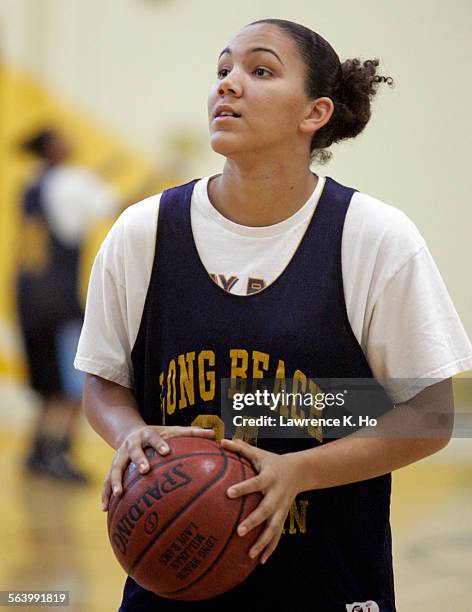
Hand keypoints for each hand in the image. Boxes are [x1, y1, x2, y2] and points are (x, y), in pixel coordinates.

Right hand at [102, 425, 214, 510]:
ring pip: (115, 467)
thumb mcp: (172, 431)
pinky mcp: (112, 467)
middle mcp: (131, 444)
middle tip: (145, 470)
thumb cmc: (157, 436)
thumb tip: (214, 434)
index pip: (154, 437)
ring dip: (115, 480)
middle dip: (138, 460)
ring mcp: (119, 456)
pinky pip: (106, 481)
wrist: (129, 432)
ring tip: (119, 494)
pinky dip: (105, 494)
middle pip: (133, 451)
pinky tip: (105, 509)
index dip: (159, 443)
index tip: (167, 451)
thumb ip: (192, 433)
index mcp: (147, 434)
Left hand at [219, 439, 299, 564]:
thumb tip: (220, 440)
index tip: (229, 493)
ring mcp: (282, 508)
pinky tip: (260, 561)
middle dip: (254, 521)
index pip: (255, 483)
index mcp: (270, 477)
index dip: (243, 488)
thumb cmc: (272, 461)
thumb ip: (240, 448)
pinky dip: (270, 548)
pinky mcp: (284, 517)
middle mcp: (277, 494)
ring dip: (263, 541)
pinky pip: (277, 535)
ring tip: (249, 554)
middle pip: (266, 510)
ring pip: (274, 527)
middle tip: (239, 531)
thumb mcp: (258, 453)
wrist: (299, 472)